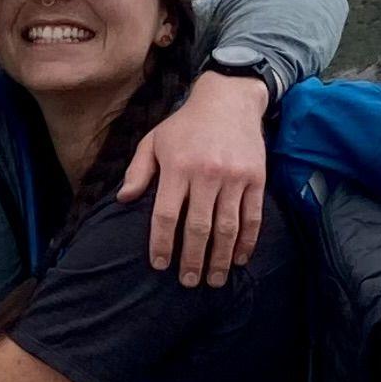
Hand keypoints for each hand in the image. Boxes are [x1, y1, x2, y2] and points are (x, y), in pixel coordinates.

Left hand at [124, 67, 270, 285]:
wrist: (229, 99)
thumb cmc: (185, 124)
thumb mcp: (154, 141)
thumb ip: (138, 171)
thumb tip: (124, 200)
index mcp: (177, 167)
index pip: (166, 215)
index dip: (162, 243)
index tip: (160, 264)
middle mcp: (206, 173)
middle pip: (198, 227)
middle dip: (192, 259)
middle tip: (188, 282)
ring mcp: (234, 177)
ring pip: (227, 227)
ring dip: (220, 258)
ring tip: (213, 280)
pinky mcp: (256, 178)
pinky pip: (252, 217)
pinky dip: (246, 242)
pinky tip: (239, 259)